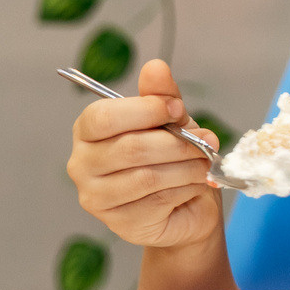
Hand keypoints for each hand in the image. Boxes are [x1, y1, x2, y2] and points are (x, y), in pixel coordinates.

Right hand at [67, 58, 220, 251]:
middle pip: (130, 148)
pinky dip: (186, 188)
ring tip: (205, 163)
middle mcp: (82, 164)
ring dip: (187, 167)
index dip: (146, 110)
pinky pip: (158, 200)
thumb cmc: (173, 157)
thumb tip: (156, 66)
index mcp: (88, 131)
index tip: (179, 110)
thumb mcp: (171, 121)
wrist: (188, 206)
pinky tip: (197, 184)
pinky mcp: (119, 223)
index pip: (103, 117)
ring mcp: (96, 197)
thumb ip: (161, 96)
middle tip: (206, 142)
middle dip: (177, 143)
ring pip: (147, 176)